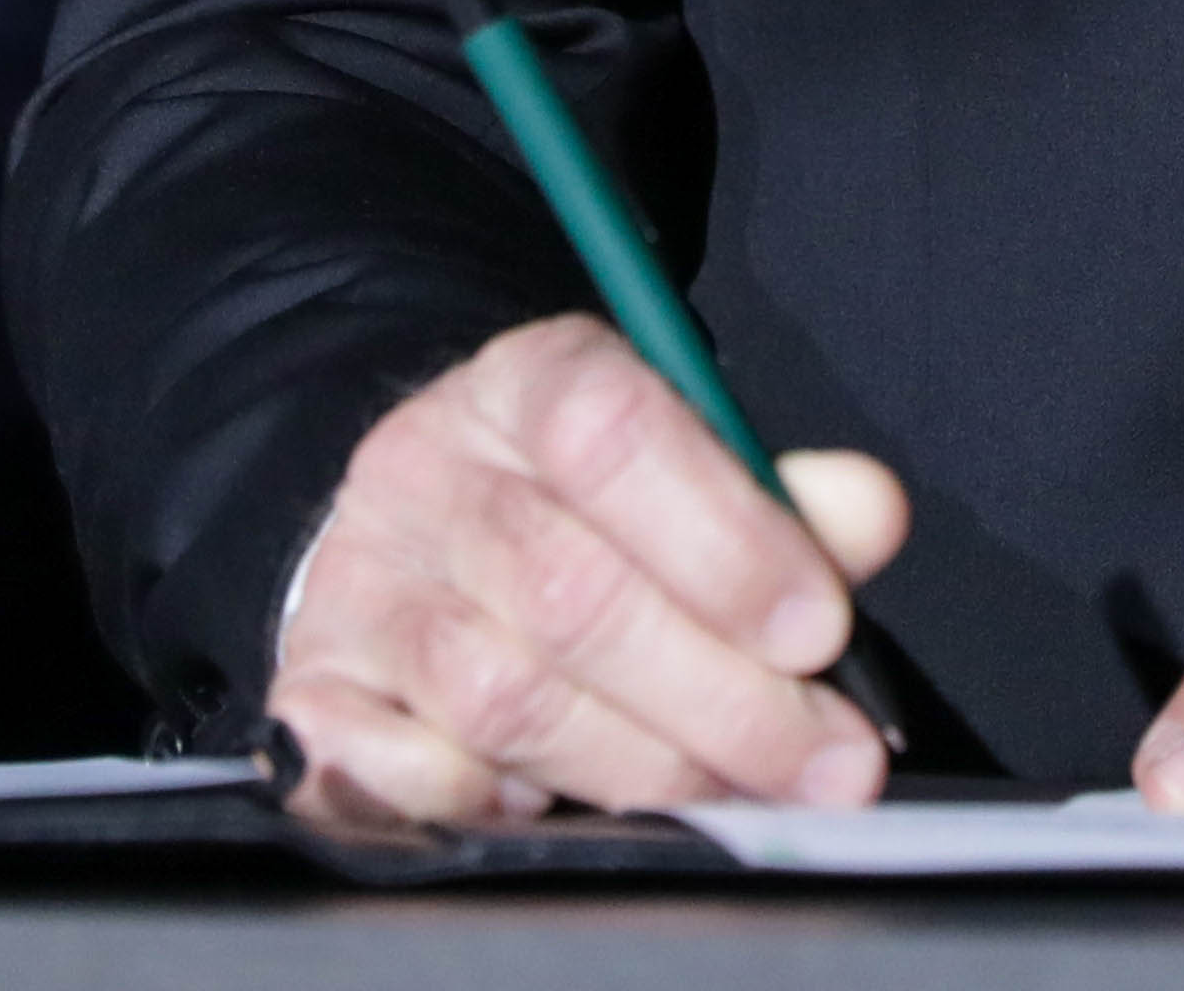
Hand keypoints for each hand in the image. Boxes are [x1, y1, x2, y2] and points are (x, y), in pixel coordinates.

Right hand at [257, 313, 911, 832]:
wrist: (412, 527)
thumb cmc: (582, 503)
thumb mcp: (683, 459)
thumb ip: (779, 493)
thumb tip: (869, 516)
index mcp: (525, 381)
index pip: (614, 434)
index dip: (728, 540)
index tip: (820, 629)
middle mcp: (424, 469)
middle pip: (570, 591)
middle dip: (722, 697)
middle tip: (823, 758)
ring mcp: (357, 583)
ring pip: (503, 697)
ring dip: (641, 765)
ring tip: (732, 788)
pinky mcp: (314, 691)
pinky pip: (411, 773)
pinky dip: (504, 802)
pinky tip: (571, 797)